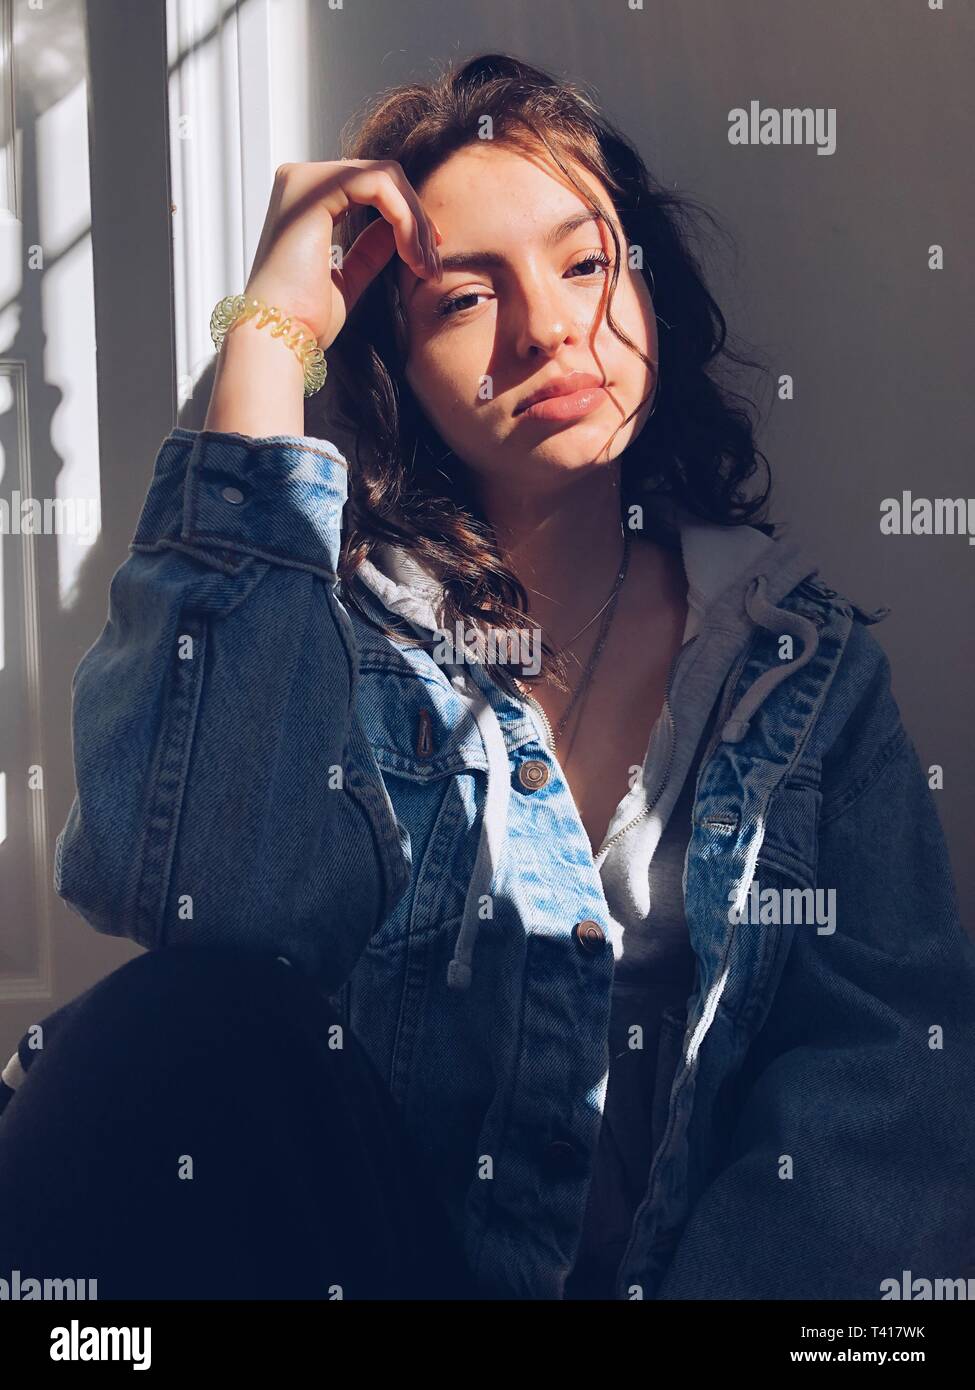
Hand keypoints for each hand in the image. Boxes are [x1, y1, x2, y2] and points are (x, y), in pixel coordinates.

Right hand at [242, 159, 442, 349]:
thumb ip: (370, 248)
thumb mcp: (348, 278)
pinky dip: (404, 219)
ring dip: (415, 222)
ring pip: (386, 177)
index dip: (409, 218)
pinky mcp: (314, 189)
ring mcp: (305, 181)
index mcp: (306, 201)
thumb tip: (396, 230)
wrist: (280, 336)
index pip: (372, 188)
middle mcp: (302, 182)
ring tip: (424, 266)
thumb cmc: (305, 318)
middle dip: (418, 220)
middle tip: (433, 265)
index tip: (429, 257)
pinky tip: (411, 255)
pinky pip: (379, 186)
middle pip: (383, 177)